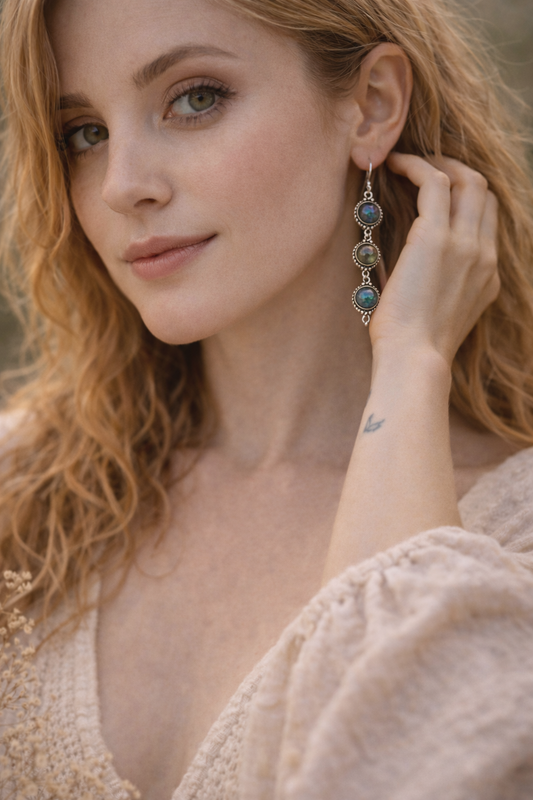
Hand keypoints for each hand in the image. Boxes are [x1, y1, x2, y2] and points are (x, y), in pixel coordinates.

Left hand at [369, 153, 499, 366]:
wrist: (413, 360)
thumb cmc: (412, 346)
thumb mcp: (438, 313)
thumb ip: (439, 285)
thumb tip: (413, 266)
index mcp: (487, 275)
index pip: (487, 217)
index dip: (465, 195)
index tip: (436, 189)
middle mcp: (484, 255)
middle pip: (483, 191)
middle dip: (456, 170)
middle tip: (423, 167)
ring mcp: (465, 244)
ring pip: (466, 180)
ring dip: (437, 162)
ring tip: (408, 162)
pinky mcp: (435, 238)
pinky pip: (434, 182)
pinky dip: (415, 166)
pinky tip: (395, 164)